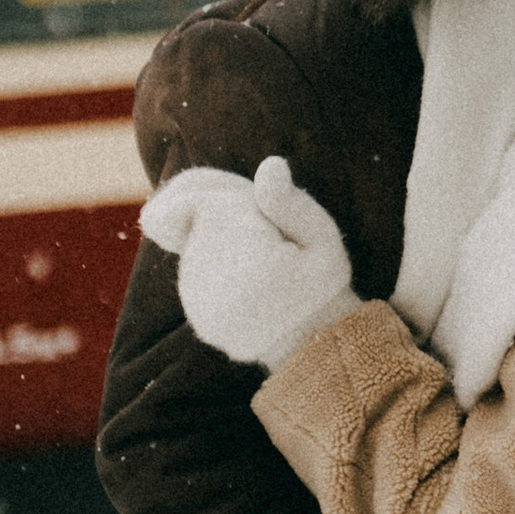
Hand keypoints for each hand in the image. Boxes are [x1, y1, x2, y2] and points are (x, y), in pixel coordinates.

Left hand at [141, 155, 354, 368]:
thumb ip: (290, 202)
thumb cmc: (321, 286)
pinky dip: (216, 259)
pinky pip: (195, 267)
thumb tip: (270, 165)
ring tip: (265, 256)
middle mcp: (208, 282)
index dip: (228, 189)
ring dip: (219, 235)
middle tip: (269, 232)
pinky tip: (250, 273)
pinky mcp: (195, 311)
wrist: (313, 348)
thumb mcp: (322, 240)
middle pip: (193, 217)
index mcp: (240, 259)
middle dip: (224, 210)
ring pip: (192, 241)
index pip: (203, 198)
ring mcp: (196, 300)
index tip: (259, 203)